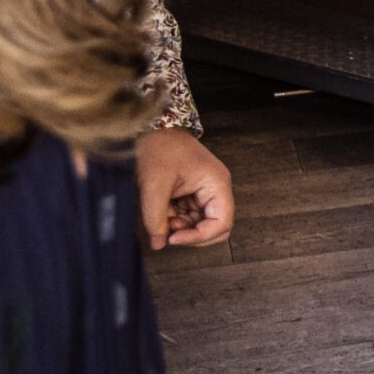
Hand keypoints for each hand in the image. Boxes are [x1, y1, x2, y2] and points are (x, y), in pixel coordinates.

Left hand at [134, 128, 235, 249]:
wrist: (152, 130)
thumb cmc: (158, 149)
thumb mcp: (154, 185)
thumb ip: (156, 218)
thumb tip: (159, 244)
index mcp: (216, 184)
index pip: (222, 222)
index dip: (199, 236)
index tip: (174, 238)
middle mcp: (215, 189)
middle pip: (215, 226)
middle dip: (193, 234)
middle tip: (170, 233)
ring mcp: (204, 191)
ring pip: (200, 223)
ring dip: (181, 227)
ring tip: (161, 218)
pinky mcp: (192, 193)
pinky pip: (189, 215)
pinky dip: (175, 219)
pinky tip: (162, 211)